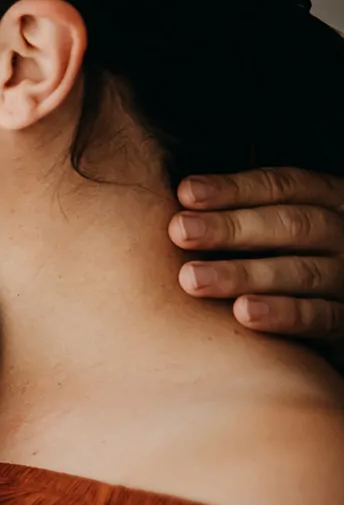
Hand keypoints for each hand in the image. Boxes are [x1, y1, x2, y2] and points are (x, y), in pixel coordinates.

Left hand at [172, 168, 343, 341]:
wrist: (326, 307)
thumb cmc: (282, 257)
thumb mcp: (275, 225)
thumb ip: (239, 210)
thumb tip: (177, 194)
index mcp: (328, 200)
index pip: (282, 186)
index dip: (233, 189)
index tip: (185, 193)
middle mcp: (343, 235)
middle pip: (291, 225)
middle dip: (231, 227)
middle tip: (179, 231)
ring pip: (300, 272)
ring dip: (243, 274)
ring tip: (191, 279)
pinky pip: (318, 317)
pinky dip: (281, 314)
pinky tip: (242, 314)